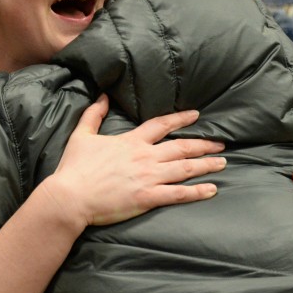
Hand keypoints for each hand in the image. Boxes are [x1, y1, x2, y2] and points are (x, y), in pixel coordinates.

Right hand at [44, 94, 225, 228]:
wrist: (71, 196)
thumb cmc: (74, 168)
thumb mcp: (81, 135)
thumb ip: (93, 114)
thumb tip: (102, 95)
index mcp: (130, 142)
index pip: (161, 125)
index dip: (180, 119)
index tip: (196, 115)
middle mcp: (144, 157)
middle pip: (181, 148)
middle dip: (203, 144)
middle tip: (220, 143)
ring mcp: (148, 178)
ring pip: (185, 169)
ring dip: (206, 165)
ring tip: (222, 163)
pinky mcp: (148, 198)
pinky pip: (179, 194)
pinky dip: (197, 191)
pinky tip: (212, 190)